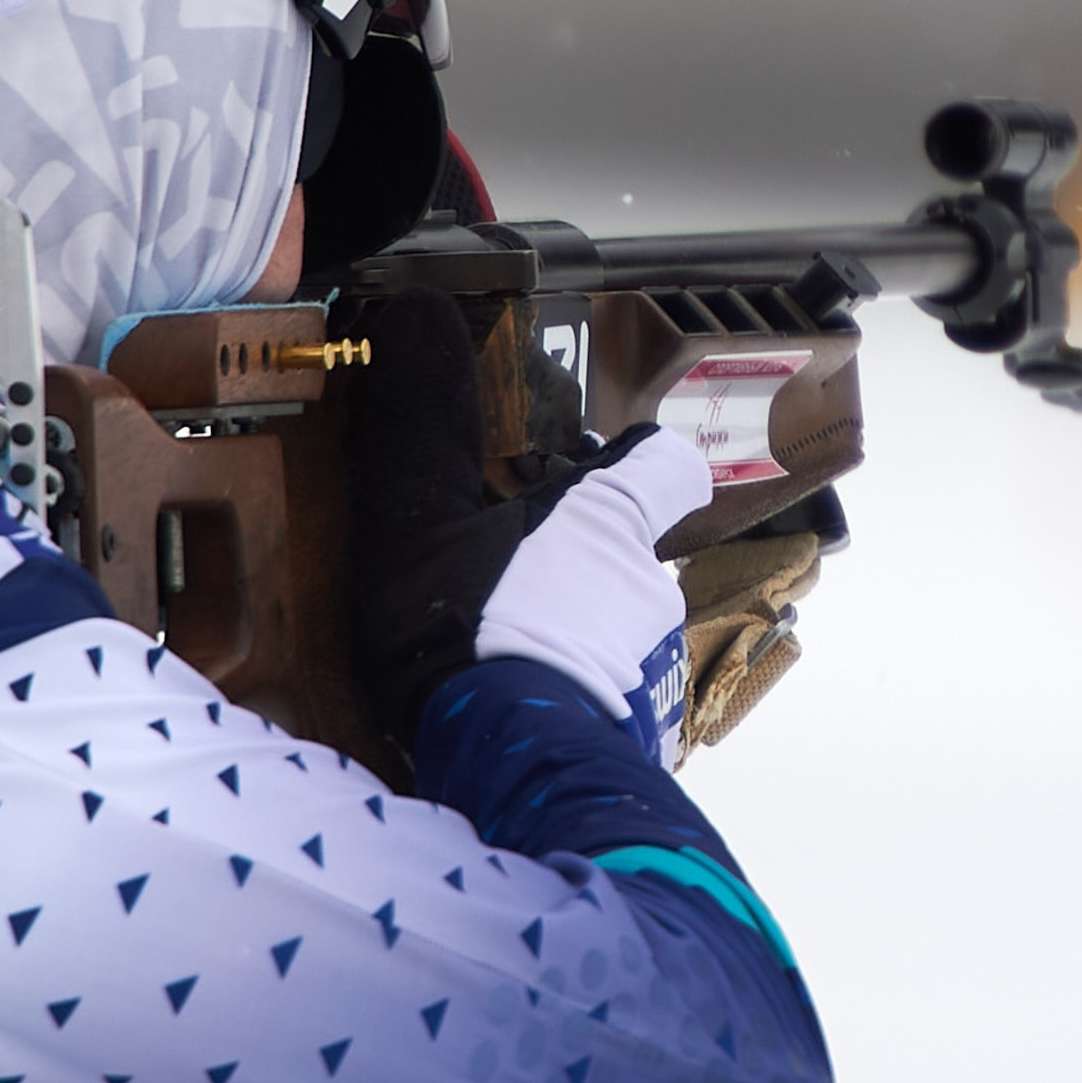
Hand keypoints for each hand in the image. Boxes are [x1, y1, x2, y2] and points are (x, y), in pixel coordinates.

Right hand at [344, 291, 712, 764]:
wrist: (510, 770)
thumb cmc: (464, 631)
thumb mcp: (417, 515)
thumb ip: (422, 418)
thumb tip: (416, 312)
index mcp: (606, 517)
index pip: (665, 463)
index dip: (635, 460)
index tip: (590, 468)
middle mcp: (648, 585)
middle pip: (625, 553)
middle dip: (570, 564)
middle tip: (493, 580)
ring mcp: (654, 666)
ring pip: (614, 631)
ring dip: (566, 635)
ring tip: (487, 657)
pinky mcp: (644, 736)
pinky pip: (607, 699)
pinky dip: (567, 697)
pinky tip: (505, 715)